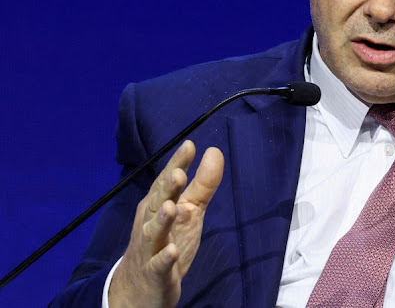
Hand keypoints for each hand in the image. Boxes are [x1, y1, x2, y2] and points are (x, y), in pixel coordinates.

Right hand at [109, 140, 223, 307]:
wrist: (140, 288)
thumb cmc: (168, 240)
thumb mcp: (189, 211)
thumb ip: (202, 183)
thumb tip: (214, 151)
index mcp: (158, 205)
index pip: (166, 181)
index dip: (177, 164)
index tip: (189, 145)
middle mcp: (150, 223)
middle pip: (157, 203)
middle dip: (167, 189)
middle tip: (178, 174)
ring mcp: (150, 248)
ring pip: (153, 232)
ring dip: (161, 220)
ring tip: (171, 207)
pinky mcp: (155, 273)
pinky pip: (159, 265)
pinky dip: (164, 258)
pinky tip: (172, 252)